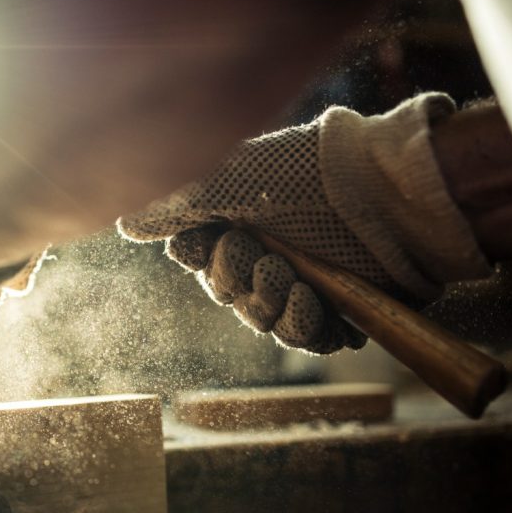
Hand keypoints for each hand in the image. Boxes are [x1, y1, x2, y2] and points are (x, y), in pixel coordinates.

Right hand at [118, 93, 491, 353]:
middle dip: (237, 280)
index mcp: (244, 221)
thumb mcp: (229, 179)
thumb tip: (124, 224)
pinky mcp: (343, 307)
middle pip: (231, 295)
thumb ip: (175, 206)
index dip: (200, 258)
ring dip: (268, 306)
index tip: (204, 243)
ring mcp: (308, 281)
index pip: (202, 258)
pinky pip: (308, 338)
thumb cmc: (306, 174)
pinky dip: (304, 327)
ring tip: (290, 281)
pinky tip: (310, 302)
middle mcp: (272, 252)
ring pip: (265, 321)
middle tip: (262, 256)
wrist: (387, 192)